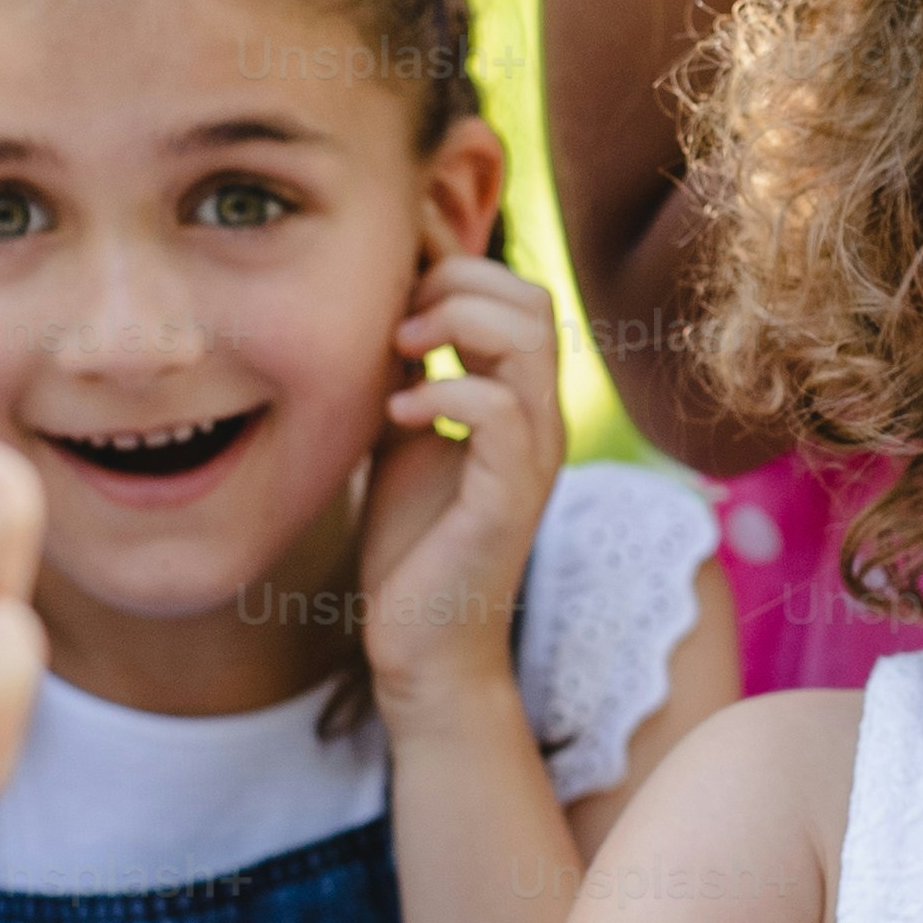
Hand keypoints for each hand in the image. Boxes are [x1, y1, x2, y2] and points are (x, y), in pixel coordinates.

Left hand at [358, 256, 564, 713]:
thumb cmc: (413, 546)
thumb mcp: (403, 437)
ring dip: (452, 325)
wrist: (423, 647)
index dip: (457, 275)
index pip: (521, 293)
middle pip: (533, 299)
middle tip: (397, 327)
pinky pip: (501, 411)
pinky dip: (444, 393)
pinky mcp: (508, 499)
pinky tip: (397, 416)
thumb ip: (408, 378)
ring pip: (526, 339)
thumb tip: (382, 310)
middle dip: (456, 286)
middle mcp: (540, 421)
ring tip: (399, 355)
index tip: (392, 308)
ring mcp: (532, 458)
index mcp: (520, 401)